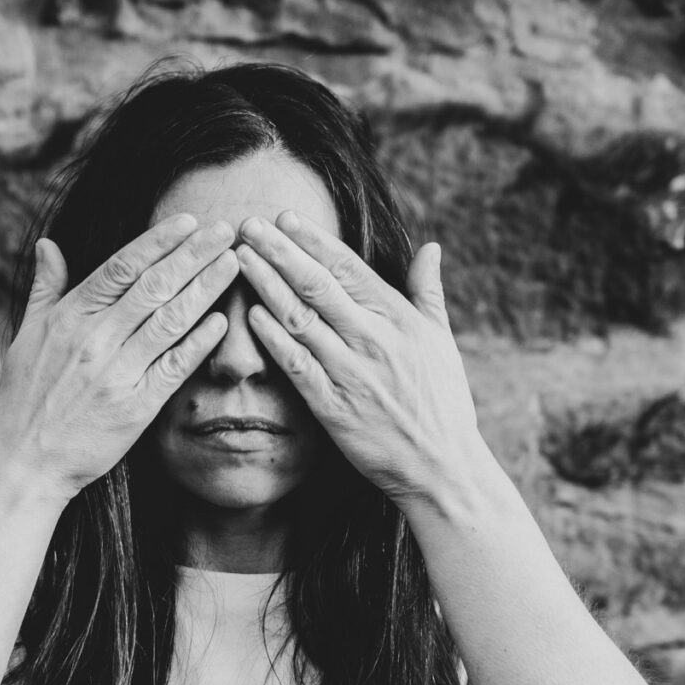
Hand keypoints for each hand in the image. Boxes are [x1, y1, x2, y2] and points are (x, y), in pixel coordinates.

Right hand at [0, 215, 238, 503]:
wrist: (25, 462)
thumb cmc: (24, 398)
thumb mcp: (26, 336)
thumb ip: (45, 288)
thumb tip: (50, 244)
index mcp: (69, 317)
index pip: (121, 267)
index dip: (158, 242)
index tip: (188, 222)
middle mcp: (95, 339)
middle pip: (154, 286)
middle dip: (194, 254)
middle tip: (226, 229)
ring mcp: (117, 372)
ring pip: (170, 319)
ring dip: (205, 288)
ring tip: (233, 262)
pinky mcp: (136, 407)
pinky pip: (175, 366)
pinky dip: (200, 342)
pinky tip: (223, 320)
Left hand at [236, 211, 481, 508]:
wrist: (441, 466)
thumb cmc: (442, 401)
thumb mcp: (442, 340)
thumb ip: (428, 292)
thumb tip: (431, 247)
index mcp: (397, 318)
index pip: (348, 267)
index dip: (313, 240)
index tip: (285, 217)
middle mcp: (372, 339)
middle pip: (317, 285)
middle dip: (280, 251)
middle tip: (249, 223)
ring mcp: (350, 373)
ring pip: (300, 318)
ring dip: (267, 285)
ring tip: (241, 257)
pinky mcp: (333, 407)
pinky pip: (297, 365)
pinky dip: (273, 339)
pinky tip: (251, 315)